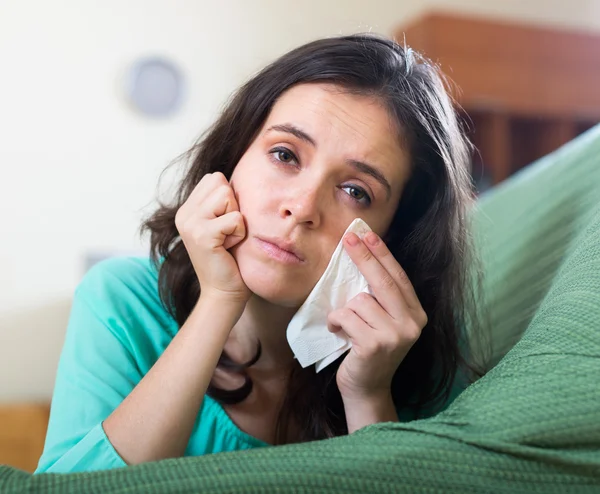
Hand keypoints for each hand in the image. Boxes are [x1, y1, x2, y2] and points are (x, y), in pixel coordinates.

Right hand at [175, 172, 249, 304]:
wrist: (224, 292)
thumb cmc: (231, 259)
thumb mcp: (223, 224)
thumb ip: (222, 202)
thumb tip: (236, 178)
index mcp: (187, 209)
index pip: (215, 178)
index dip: (230, 200)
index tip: (224, 226)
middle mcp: (184, 214)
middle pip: (220, 182)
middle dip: (233, 206)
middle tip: (227, 232)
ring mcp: (190, 224)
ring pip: (227, 196)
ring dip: (236, 219)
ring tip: (228, 239)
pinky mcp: (202, 235)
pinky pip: (235, 218)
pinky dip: (239, 233)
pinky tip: (229, 248)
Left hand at [328, 231, 427, 401]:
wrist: (366, 390)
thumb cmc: (368, 351)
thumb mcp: (383, 323)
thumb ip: (381, 299)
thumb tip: (363, 259)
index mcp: (416, 314)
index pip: (398, 276)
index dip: (382, 254)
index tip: (367, 234)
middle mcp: (412, 323)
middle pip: (383, 280)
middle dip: (364, 256)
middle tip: (348, 238)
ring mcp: (395, 335)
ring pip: (360, 300)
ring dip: (345, 311)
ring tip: (346, 327)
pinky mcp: (374, 344)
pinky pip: (346, 316)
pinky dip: (336, 322)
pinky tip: (339, 334)